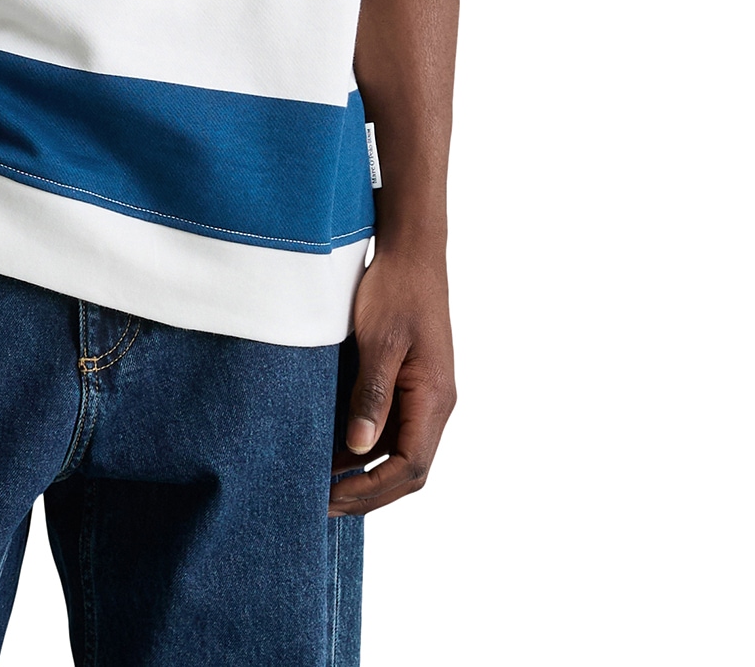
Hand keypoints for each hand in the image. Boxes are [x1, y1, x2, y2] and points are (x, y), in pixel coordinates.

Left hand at [328, 243, 455, 514]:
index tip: (330, 497)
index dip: (371, 490)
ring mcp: (425, 396)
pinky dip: (364, 445)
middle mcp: (435, 405)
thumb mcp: (379, 340)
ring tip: (319, 482)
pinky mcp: (411, 385)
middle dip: (366, 492)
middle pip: (406, 470)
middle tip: (320, 502)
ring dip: (363, 472)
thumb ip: (371, 395)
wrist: (410, 252)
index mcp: (434, 398)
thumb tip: (359, 449)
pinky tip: (332, 448)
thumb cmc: (395, 290)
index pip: (409, 467)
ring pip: (398, 452)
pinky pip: (392, 429)